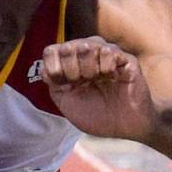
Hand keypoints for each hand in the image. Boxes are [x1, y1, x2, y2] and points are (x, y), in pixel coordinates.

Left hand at [42, 36, 157, 141]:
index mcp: (71, 64)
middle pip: (68, 46)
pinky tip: (112, 79)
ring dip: (88, 69)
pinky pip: (108, 52)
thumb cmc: (97, 115)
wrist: (125, 126)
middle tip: (82, 83)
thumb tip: (47, 68)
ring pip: (87, 45)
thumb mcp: (67, 103)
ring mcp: (106, 54)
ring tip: (98, 81)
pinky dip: (106, 68)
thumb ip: (54, 85)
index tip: (62, 84)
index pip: (51, 51)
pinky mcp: (124, 58)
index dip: (53, 67)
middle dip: (71, 70)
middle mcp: (87, 55)